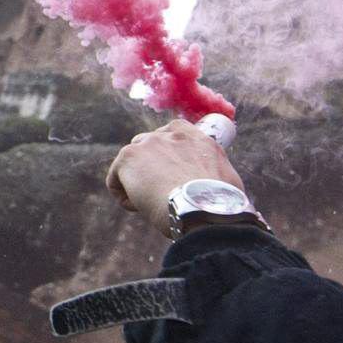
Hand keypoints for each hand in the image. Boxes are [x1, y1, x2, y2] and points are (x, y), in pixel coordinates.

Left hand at [106, 120, 243, 220]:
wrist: (202, 209)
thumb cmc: (217, 205)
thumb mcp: (226, 180)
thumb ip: (213, 172)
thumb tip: (217, 185)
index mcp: (195, 136)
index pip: (172, 138)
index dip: (169, 160)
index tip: (173, 178)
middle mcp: (170, 133)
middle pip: (148, 148)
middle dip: (150, 169)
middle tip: (162, 194)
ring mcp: (147, 143)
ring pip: (131, 165)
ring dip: (137, 184)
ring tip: (153, 205)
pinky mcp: (128, 157)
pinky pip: (116, 180)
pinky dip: (124, 197)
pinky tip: (140, 208)